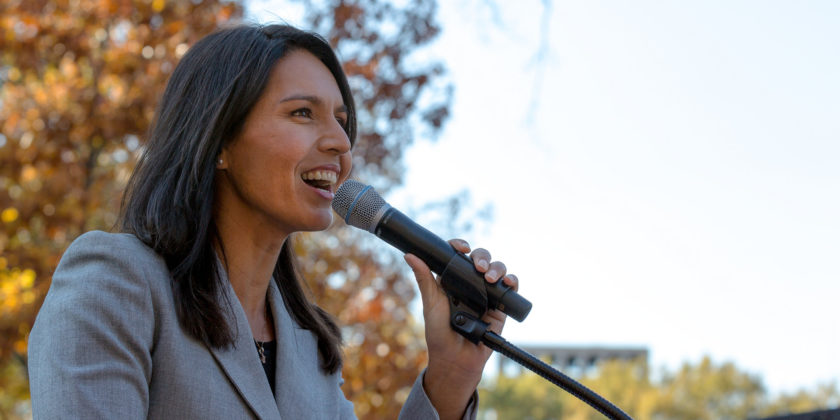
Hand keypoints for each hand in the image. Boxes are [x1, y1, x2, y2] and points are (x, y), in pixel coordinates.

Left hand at [404, 239, 518, 419]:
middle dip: (482, 257)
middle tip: (478, 266)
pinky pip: (510, 289)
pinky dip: (512, 281)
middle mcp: (470, 284)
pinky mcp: (500, 307)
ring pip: (497, 270)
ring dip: (497, 268)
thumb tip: (410, 255)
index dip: (460, 247)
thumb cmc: (438, 333)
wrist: (456, 359)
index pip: (458, 256)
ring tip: (490, 278)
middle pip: (481, 259)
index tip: (462, 248)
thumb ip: (424, 279)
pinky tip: (507, 283)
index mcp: (452, 280)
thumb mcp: (431, 303)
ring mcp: (486, 294)